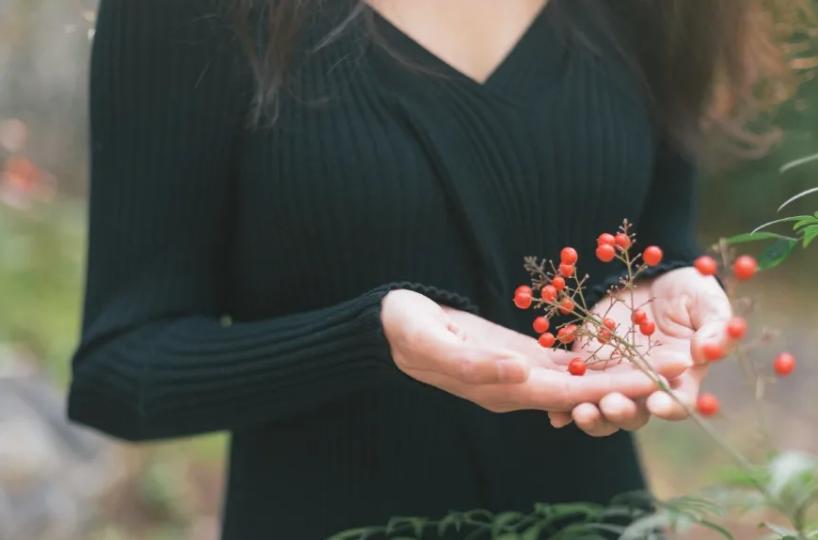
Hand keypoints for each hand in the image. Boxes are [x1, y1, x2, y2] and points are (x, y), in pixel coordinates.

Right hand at [381, 289, 667, 413]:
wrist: (393, 325)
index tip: (655, 381)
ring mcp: (521, 373)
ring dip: (623, 370)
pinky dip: (598, 357)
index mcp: (501, 388)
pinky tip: (627, 347)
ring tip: (666, 358)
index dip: (612, 388)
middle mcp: (518, 387)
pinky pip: (566, 361)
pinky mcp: (521, 355)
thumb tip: (520, 373)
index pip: (568, 394)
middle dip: (633, 382)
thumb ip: (472, 362)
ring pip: (581, 378)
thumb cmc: (406, 330)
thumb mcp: (430, 341)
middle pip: (585, 390)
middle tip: (683, 367)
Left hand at [547, 267, 731, 435]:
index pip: (679, 401)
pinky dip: (564, 407)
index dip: (670, 405)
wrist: (646, 277)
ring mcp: (614, 380)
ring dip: (592, 416)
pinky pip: (575, 393)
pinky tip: (555, 413)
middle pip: (636, 413)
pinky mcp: (588, 369)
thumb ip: (713, 325)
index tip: (658, 403)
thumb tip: (708, 350)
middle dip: (623, 413)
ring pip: (603, 410)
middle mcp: (646, 386)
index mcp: (682, 377)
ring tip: (580, 412)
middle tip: (611, 405)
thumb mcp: (705, 300)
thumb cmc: (685, 290)